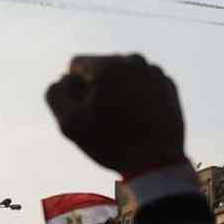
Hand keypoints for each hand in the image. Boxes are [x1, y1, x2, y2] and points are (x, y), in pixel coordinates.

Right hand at [46, 54, 186, 176]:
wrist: (158, 162)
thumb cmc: (112, 144)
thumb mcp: (69, 123)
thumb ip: (56, 94)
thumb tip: (66, 78)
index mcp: (108, 65)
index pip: (76, 65)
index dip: (75, 91)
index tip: (89, 112)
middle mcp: (134, 60)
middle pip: (101, 68)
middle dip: (99, 88)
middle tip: (110, 119)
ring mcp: (155, 72)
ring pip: (123, 75)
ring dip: (119, 91)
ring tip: (127, 119)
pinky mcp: (168, 84)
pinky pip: (143, 84)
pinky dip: (140, 96)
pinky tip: (143, 118)